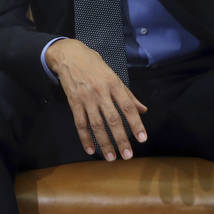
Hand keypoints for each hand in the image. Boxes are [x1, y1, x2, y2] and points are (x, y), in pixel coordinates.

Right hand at [45, 39, 147, 160]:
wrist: (69, 55)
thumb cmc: (94, 65)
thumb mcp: (114, 76)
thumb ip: (128, 95)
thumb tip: (143, 110)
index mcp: (114, 84)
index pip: (128, 107)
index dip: (136, 124)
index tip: (142, 139)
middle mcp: (100, 92)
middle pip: (113, 119)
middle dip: (121, 139)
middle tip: (128, 155)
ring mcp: (86, 98)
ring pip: (96, 125)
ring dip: (104, 143)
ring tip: (111, 157)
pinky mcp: (73, 102)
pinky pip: (79, 123)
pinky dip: (85, 138)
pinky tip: (91, 150)